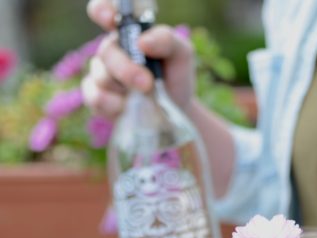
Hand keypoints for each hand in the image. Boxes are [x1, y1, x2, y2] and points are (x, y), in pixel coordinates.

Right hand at [82, 0, 195, 118]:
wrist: (176, 109)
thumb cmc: (175, 75)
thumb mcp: (181, 53)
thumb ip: (166, 39)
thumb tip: (142, 41)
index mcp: (128, 32)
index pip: (105, 10)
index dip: (103, 9)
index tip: (110, 18)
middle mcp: (111, 50)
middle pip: (106, 51)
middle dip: (126, 69)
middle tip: (147, 83)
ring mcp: (102, 73)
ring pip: (101, 76)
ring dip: (125, 88)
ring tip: (145, 95)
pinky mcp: (98, 97)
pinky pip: (96, 97)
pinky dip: (114, 104)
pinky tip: (127, 107)